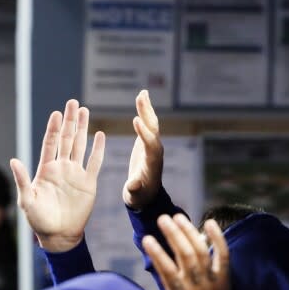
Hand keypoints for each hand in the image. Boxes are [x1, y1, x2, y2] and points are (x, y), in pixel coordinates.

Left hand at [10, 99, 104, 251]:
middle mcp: (61, 168)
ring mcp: (75, 174)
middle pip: (66, 139)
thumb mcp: (27, 200)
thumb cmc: (39, 220)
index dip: (53, 128)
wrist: (58, 235)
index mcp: (46, 170)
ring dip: (82, 129)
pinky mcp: (88, 183)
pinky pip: (94, 163)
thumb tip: (13, 160)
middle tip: (73, 103)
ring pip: (80, 146)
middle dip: (69, 121)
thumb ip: (22, 180)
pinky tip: (99, 135)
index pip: (50, 143)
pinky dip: (97, 149)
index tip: (57, 113)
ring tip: (85, 111)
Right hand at [123, 89, 163, 209]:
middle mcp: (155, 151)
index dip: (144, 134)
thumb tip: (133, 185)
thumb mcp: (135, 196)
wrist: (146, 195)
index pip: (150, 145)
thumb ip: (134, 190)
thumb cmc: (139, 196)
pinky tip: (141, 97)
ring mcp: (153, 145)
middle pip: (153, 130)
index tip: (136, 121)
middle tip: (141, 99)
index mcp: (152, 164)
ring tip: (142, 93)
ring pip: (152, 124)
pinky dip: (144, 111)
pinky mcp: (148, 141)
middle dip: (147, 115)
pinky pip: (148, 124)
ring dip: (146, 108)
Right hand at [142, 214, 244, 289]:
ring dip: (190, 233)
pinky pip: (224, 256)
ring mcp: (213, 282)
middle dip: (174, 235)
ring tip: (178, 216)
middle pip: (186, 256)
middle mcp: (198, 287)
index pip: (168, 272)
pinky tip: (210, 222)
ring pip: (203, 252)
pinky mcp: (225, 280)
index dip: (157, 254)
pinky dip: (218, 239)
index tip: (147, 239)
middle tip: (162, 218)